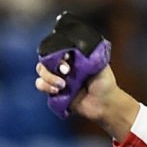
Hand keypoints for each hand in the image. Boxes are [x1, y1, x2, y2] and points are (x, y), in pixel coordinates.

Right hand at [34, 12, 124, 128]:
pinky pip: (41, 85)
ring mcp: (57, 78)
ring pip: (41, 71)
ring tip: (62, 85)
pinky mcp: (54, 91)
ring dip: (48, 76)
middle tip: (66, 71)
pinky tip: (56, 90)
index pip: (57, 48)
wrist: (105, 104)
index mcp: (72, 57)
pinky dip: (45, 86)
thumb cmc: (104, 83)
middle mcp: (63, 65)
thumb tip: (76, 43)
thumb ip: (89, 52)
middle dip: (53, 64)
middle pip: (46, 58)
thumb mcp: (100, 63)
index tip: (66, 56)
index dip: (58, 51)